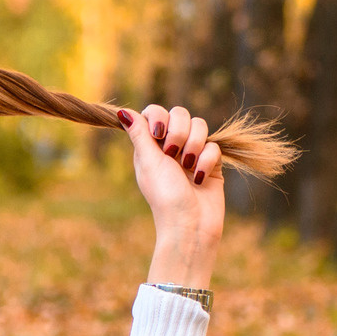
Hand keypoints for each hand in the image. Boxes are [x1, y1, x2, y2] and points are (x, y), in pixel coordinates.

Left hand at [126, 104, 223, 288]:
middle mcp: (171, 147)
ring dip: (194, 145)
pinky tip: (199, 177)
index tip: (158, 135)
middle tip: (173, 154)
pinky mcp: (211, 163)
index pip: (155, 112)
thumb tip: (122, 111)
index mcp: (151, 145)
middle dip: (179, 131)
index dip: (158, 117)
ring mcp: (193, 153)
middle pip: (180, 114)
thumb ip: (139, 134)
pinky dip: (207, 160)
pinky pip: (214, 145)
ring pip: (200, 125)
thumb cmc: (165, 197)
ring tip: (188, 166)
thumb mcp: (148, 163)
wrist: (191, 224)